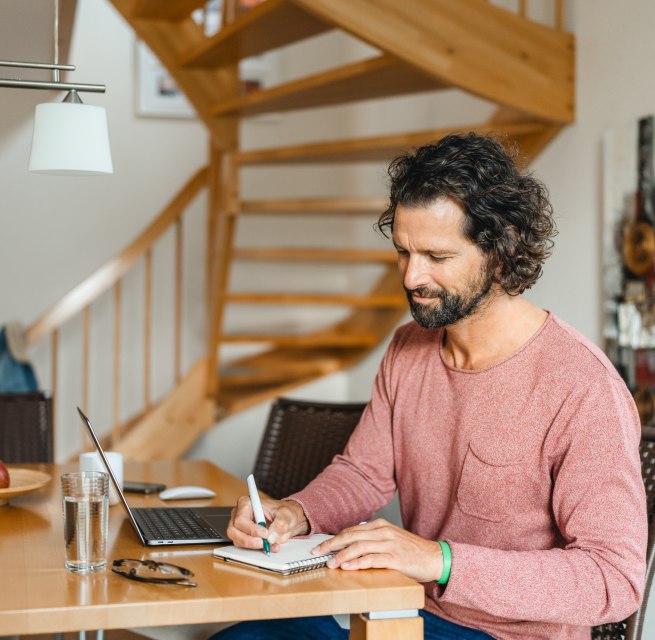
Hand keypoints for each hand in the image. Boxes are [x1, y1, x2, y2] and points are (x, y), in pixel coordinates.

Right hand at [227, 496, 308, 550]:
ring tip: (268, 545)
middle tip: (264, 543)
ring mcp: (240, 527)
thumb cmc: (284, 512)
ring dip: (252, 546)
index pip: (241, 518)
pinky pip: (244, 546)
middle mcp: (240, 514)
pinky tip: (268, 546)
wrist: (287, 520)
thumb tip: (271, 536)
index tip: (265, 534)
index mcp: (247, 503)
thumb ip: (280, 524)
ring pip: (237, 540)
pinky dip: (255, 549)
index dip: (252, 529)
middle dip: (249, 540)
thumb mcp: (286, 515)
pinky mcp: (243, 537)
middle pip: (234, 531)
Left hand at [311, 519, 442, 583]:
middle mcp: (383, 531)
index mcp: (380, 525)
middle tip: (318, 552)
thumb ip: (372, 540)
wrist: (434, 557)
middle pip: (351, 535)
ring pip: (360, 546)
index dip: (334, 538)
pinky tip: (348, 566)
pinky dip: (358, 562)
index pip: (351, 530)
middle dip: (332, 544)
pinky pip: (373, 559)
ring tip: (330, 563)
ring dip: (342, 555)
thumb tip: (350, 546)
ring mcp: (390, 543)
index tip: (321, 546)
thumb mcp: (390, 539)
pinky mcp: (396, 557)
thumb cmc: (411, 550)